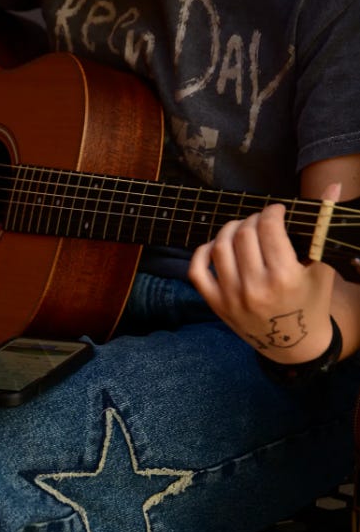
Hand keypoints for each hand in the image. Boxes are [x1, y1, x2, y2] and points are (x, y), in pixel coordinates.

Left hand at [188, 186, 340, 363]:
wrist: (295, 346)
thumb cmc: (312, 302)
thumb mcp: (322, 266)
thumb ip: (323, 224)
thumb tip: (334, 185)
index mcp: (284, 278)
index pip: (269, 228)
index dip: (272, 211)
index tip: (277, 211)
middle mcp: (255, 288)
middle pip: (243, 234)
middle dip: (253, 219)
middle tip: (261, 221)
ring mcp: (232, 298)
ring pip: (219, 247)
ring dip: (229, 230)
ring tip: (241, 229)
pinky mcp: (216, 306)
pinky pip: (197, 272)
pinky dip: (202, 253)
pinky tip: (215, 247)